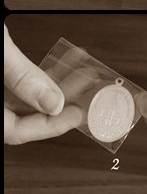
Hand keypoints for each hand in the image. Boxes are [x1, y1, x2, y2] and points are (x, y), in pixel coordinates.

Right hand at [4, 24, 80, 144]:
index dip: (50, 127)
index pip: (14, 131)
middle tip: (85, 93)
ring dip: (52, 84)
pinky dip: (37, 73)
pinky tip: (59, 62)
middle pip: (21, 114)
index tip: (75, 115)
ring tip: (78, 71)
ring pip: (20, 97)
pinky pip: (14, 80)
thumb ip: (22, 76)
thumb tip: (53, 101)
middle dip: (58, 101)